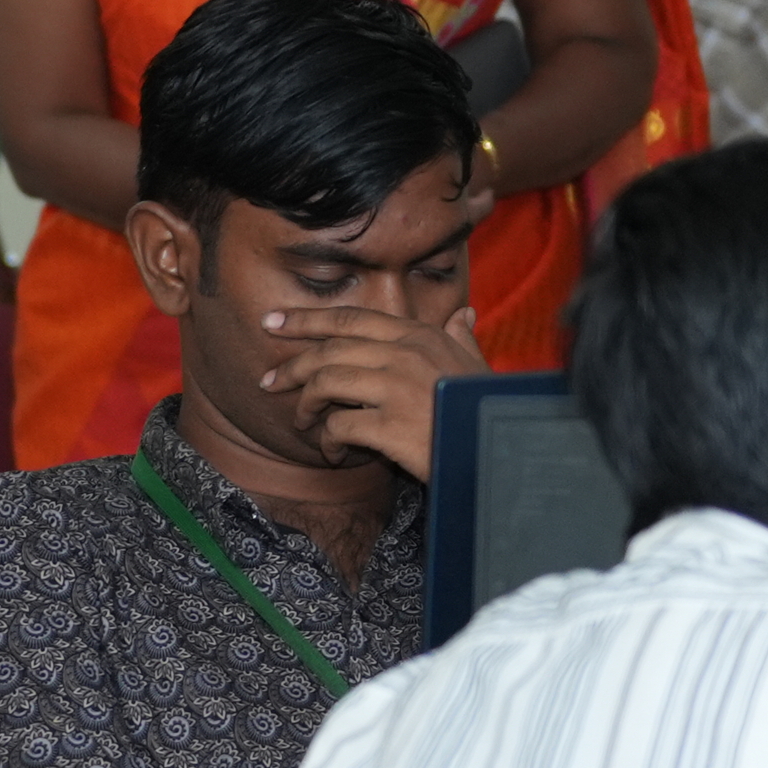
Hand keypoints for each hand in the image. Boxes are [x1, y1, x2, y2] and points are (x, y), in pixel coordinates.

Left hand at [243, 299, 485, 483]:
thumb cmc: (483, 409)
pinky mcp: (390, 425)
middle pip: (329, 349)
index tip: (272, 321)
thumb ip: (463, 339)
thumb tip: (464, 314)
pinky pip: (339, 425)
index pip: (351, 319)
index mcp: (419, 336)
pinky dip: (327, 440)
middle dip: (291, 365)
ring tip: (301, 423)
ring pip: (327, 382)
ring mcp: (397, 388)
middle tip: (268, 381)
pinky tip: (333, 453)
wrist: (500, 451)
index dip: (307, 318)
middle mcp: (404, 354)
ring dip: (306, 405)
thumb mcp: (477, 366)